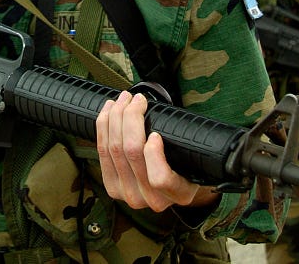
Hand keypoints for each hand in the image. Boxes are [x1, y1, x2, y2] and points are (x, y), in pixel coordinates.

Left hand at [96, 91, 216, 212]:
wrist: (170, 188)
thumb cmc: (187, 165)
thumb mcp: (196, 158)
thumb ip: (184, 145)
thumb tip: (165, 117)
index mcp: (179, 194)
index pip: (160, 178)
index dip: (153, 153)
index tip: (156, 133)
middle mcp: (152, 199)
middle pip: (131, 153)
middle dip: (130, 117)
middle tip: (136, 98)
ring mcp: (129, 195)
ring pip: (114, 149)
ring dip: (115, 117)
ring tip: (123, 99)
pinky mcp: (112, 187)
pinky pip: (102, 152)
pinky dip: (103, 126)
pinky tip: (109, 111)